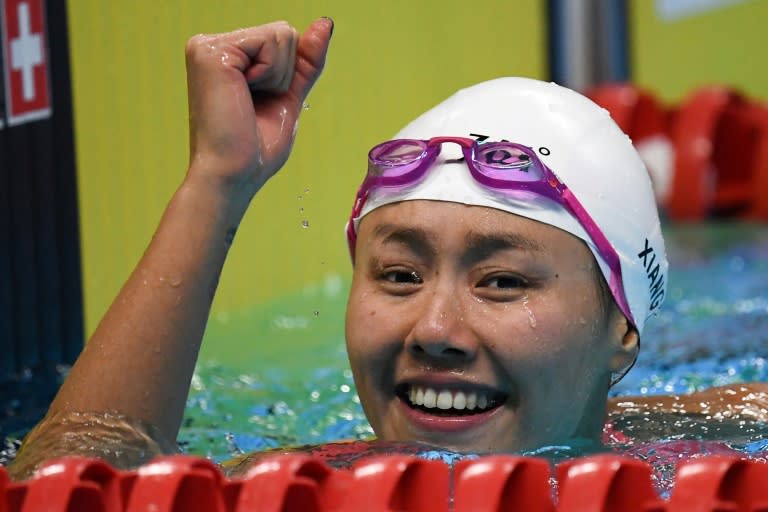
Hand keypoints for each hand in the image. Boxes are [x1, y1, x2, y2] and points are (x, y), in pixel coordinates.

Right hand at [184, 18, 332, 201]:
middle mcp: (209, 44)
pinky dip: (272, 74)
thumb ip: (305, 60)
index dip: (287, 75)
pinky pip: (272, 41)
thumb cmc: (255, 148)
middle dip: (285, 74)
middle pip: (283, 32)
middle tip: (254, 105)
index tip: (260, 104)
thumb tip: (325, 22)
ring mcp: (207, 45)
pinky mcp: (212, 50)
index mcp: (223, 55)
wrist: (234, 174)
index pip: (281, 39)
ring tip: (248, 102)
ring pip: (281, 33)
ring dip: (279, 76)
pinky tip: (244, 95)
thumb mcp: (288, 96)